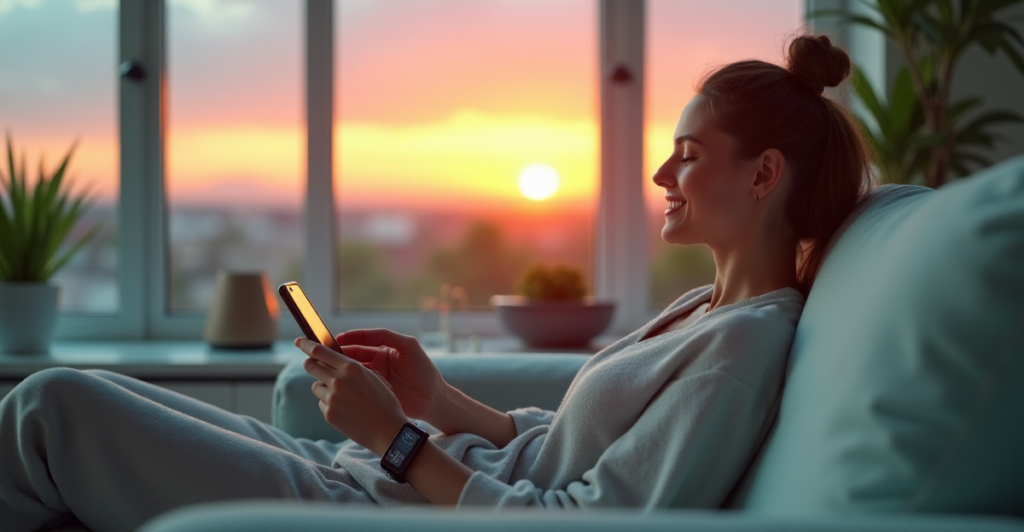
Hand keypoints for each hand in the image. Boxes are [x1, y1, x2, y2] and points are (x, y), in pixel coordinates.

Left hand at [296, 338, 406, 455]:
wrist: (387, 430)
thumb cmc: (384, 402)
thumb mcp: (373, 376)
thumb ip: (352, 367)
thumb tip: (334, 361)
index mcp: (351, 367)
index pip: (320, 351)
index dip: (306, 344)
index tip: (299, 341)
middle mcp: (338, 380)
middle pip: (311, 366)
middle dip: (310, 364)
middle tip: (312, 364)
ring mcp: (332, 398)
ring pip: (316, 386)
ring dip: (323, 387)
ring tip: (342, 396)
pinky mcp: (329, 414)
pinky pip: (322, 403)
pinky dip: (329, 404)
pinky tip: (345, 409)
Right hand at [332, 328, 446, 424]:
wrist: (432, 399)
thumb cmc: (424, 370)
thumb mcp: (410, 347)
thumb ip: (390, 337)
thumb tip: (368, 333)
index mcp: (384, 349)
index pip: (362, 341)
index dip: (349, 339)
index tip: (336, 339)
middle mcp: (376, 362)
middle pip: (353, 355)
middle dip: (339, 353)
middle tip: (323, 353)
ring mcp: (373, 378)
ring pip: (351, 371)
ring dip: (340, 369)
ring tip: (327, 368)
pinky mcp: (372, 393)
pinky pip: (356, 387)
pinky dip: (346, 384)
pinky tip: (337, 384)